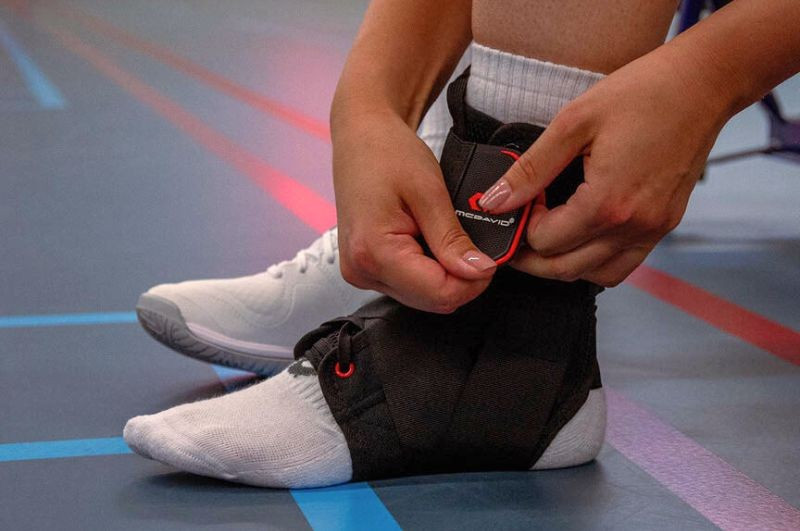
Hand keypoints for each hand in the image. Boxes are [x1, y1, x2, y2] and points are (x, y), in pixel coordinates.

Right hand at [333, 111, 495, 312]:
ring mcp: (361, 272)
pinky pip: (409, 284)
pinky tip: (431, 241)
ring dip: (445, 274)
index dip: (473, 280)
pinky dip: (429, 269)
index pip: (439, 293)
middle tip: (474, 244)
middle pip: (431, 300)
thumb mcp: (429, 192)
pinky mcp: (366, 268)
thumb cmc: (387, 152)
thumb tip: (479, 271)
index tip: (490, 258)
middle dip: (461, 278)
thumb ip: (453, 239)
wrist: (361, 136)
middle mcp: (361, 270)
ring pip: (422, 296)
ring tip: (447, 236)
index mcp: (373, 252)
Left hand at [478, 51, 727, 285]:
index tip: (517, 205)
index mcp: (607, 202)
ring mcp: (653, 230)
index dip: (521, 228)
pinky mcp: (664, 225)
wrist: (703, 83)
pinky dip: (595, 262)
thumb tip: (494, 201)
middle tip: (515, 233)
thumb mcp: (574, 122)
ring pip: (595, 275)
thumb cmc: (642, 93)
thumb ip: (530, 169)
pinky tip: (581, 237)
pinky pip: (624, 265)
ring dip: (563, 264)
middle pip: (565, 269)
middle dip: (531, 258)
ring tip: (546, 236)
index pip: (546, 242)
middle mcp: (633, 226)